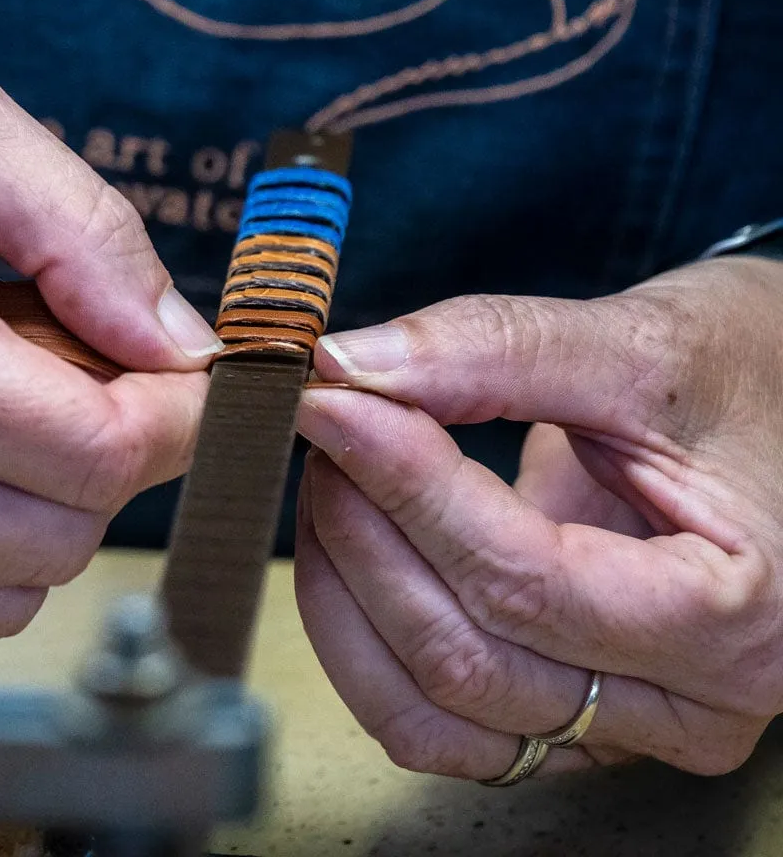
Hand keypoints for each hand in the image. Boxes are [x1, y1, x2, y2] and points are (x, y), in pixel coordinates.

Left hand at [294, 256, 782, 778]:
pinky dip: (365, 638)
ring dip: (349, 591)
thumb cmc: (747, 374)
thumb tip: (352, 364)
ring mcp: (621, 724)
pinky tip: (347, 545)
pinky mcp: (566, 716)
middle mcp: (685, 703)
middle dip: (367, 530)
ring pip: (434, 707)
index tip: (332, 403)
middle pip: (468, 654)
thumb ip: (496, 349)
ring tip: (330, 477)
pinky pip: (434, 720)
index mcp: (733, 616)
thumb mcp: (642, 343)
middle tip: (326, 426)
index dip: (406, 487)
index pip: (523, 578)